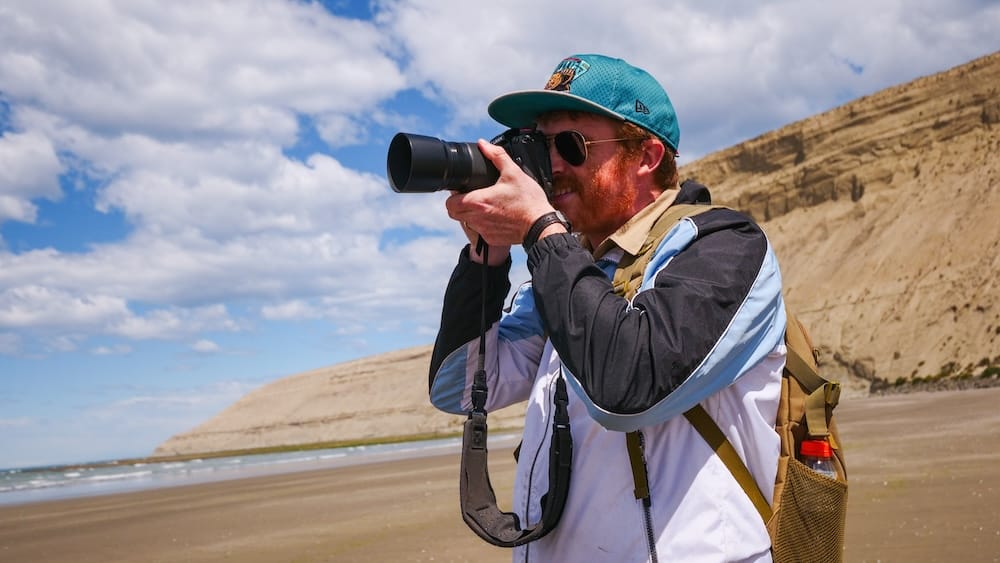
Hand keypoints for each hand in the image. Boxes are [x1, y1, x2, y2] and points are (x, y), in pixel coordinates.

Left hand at [446, 140, 556, 262]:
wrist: (540, 225)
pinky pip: (480, 231)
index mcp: (478, 201)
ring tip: (486, 206)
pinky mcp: (491, 238)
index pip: (449, 203)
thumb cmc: (528, 200)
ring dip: (471, 215)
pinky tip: (496, 216)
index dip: (453, 195)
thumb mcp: (513, 172)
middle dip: (458, 205)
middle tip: (471, 196)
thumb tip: (483, 144)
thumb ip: (496, 156)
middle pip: (454, 214)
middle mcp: (477, 218)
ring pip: (466, 222)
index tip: (462, 190)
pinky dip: (484, 224)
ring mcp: (483, 230)